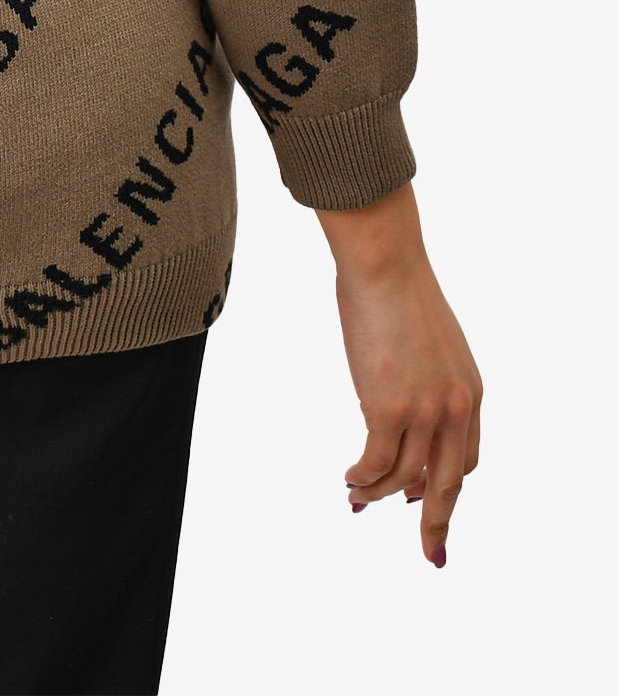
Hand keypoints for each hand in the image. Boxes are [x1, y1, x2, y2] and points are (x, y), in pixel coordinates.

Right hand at [316, 183, 481, 567]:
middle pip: (449, 483)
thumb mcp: (428, 346)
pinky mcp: (388, 409)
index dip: (445, 484)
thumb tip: (397, 415)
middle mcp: (454, 407)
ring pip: (403, 476)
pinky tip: (347, 477)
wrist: (384, 265)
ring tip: (356, 497)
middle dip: (436, 523)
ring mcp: (423, 411)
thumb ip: (426, 383)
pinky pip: (375, 462)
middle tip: (430, 552)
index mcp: (468, 392)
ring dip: (377, 493)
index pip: (466, 456)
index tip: (426, 500)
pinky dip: (361, 476)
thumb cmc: (396, 292)